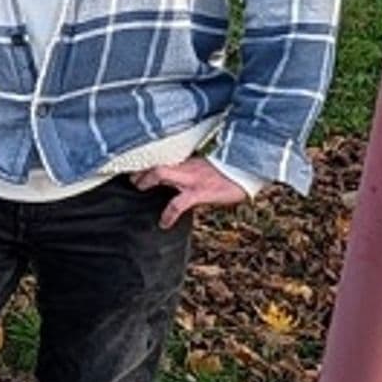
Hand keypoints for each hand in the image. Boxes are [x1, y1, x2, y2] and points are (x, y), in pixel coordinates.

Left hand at [129, 152, 246, 225]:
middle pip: (156, 161)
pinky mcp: (200, 192)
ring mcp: (192, 178)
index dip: (148, 162)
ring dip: (145, 181)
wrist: (248, 171)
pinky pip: (178, 203)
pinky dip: (168, 214)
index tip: (137, 165)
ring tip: (138, 188)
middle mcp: (187, 166)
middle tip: (132, 177)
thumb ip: (193, 170)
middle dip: (140, 169)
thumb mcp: (209, 168)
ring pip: (160, 173)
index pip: (163, 158)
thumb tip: (182, 178)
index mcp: (189, 161)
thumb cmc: (230, 172)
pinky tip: (164, 224)